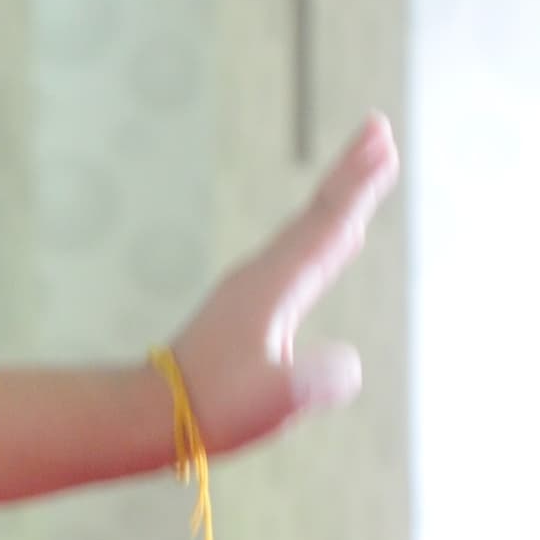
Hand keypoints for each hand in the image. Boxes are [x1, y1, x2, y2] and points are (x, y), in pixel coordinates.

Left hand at [164, 117, 398, 453]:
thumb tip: (347, 368)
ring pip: (305, 228)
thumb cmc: (212, 406)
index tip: (384, 148)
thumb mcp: (273, 400)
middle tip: (378, 127)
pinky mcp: (249, 304)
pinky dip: (321, 230)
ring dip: (337, 195)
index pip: (327, 227)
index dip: (359, 189)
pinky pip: (297, 252)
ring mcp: (254, 286)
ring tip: (364, 166)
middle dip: (351, 171)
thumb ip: (312, 382)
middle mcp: (264, 274)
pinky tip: (330, 237)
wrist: (154, 412)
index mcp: (275, 286)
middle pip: (317, 211)